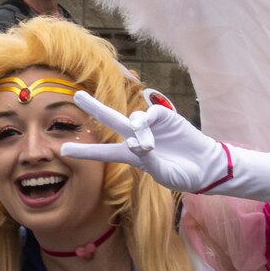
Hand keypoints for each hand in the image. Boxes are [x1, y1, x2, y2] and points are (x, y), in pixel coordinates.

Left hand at [61, 89, 233, 193]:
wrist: (206, 167)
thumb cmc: (183, 175)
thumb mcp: (162, 174)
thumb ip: (147, 160)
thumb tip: (135, 142)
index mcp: (131, 155)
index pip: (103, 152)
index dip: (84, 152)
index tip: (62, 151)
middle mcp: (137, 137)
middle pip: (110, 120)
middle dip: (94, 107)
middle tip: (76, 96)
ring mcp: (151, 126)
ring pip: (131, 118)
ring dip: (135, 131)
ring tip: (146, 147)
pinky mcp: (165, 116)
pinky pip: (149, 114)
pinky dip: (146, 124)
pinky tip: (148, 138)